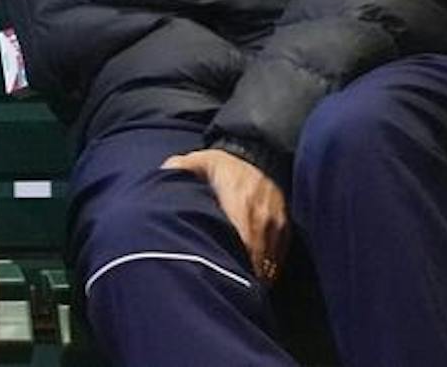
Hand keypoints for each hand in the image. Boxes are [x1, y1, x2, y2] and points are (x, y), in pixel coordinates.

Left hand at [162, 149, 288, 283]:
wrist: (256, 154)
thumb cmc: (222, 165)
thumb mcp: (199, 162)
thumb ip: (180, 168)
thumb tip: (162, 174)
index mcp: (239, 200)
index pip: (242, 237)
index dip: (235, 260)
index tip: (223, 277)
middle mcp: (260, 213)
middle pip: (256, 254)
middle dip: (245, 275)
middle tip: (229, 292)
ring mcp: (275, 221)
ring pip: (269, 258)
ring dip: (256, 276)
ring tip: (241, 292)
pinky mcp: (284, 226)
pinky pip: (279, 255)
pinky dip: (268, 269)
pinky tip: (254, 280)